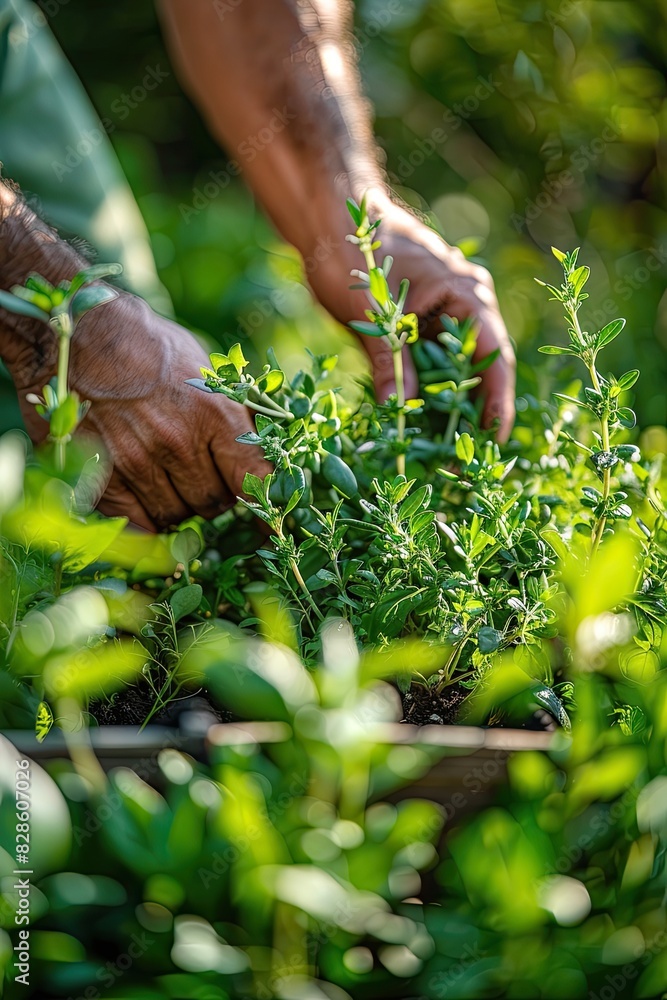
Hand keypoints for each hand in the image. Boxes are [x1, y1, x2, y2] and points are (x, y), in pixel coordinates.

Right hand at [10, 293, 269, 530]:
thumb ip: (234, 416)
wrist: (79, 333)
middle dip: (211, 496)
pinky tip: (141, 493)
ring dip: (176, 505)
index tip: (271, 525)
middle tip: (196, 473)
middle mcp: (178, 442)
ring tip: (163, 474)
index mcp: (215, 413)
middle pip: (213, 504)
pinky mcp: (100, 476)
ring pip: (175, 517)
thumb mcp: (206, 370)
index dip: (266, 508)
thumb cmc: (150, 349)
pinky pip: (136, 524)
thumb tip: (267, 457)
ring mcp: (136, 462)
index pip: (255, 480)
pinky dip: (143, 517)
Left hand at [308, 196, 515, 442]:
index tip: (494, 439)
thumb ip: (390, 362)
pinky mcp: (424, 318)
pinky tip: (420, 417)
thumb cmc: (353, 250)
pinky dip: (428, 386)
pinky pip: (434, 358)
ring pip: (456, 365)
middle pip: (481, 366)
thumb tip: (398, 413)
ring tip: (444, 446)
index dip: (496, 400)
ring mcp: (447, 309)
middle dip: (474, 410)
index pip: (494, 356)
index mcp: (467, 294)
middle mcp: (467, 302)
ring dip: (450, 402)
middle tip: (466, 456)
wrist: (331, 215)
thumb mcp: (371, 313)